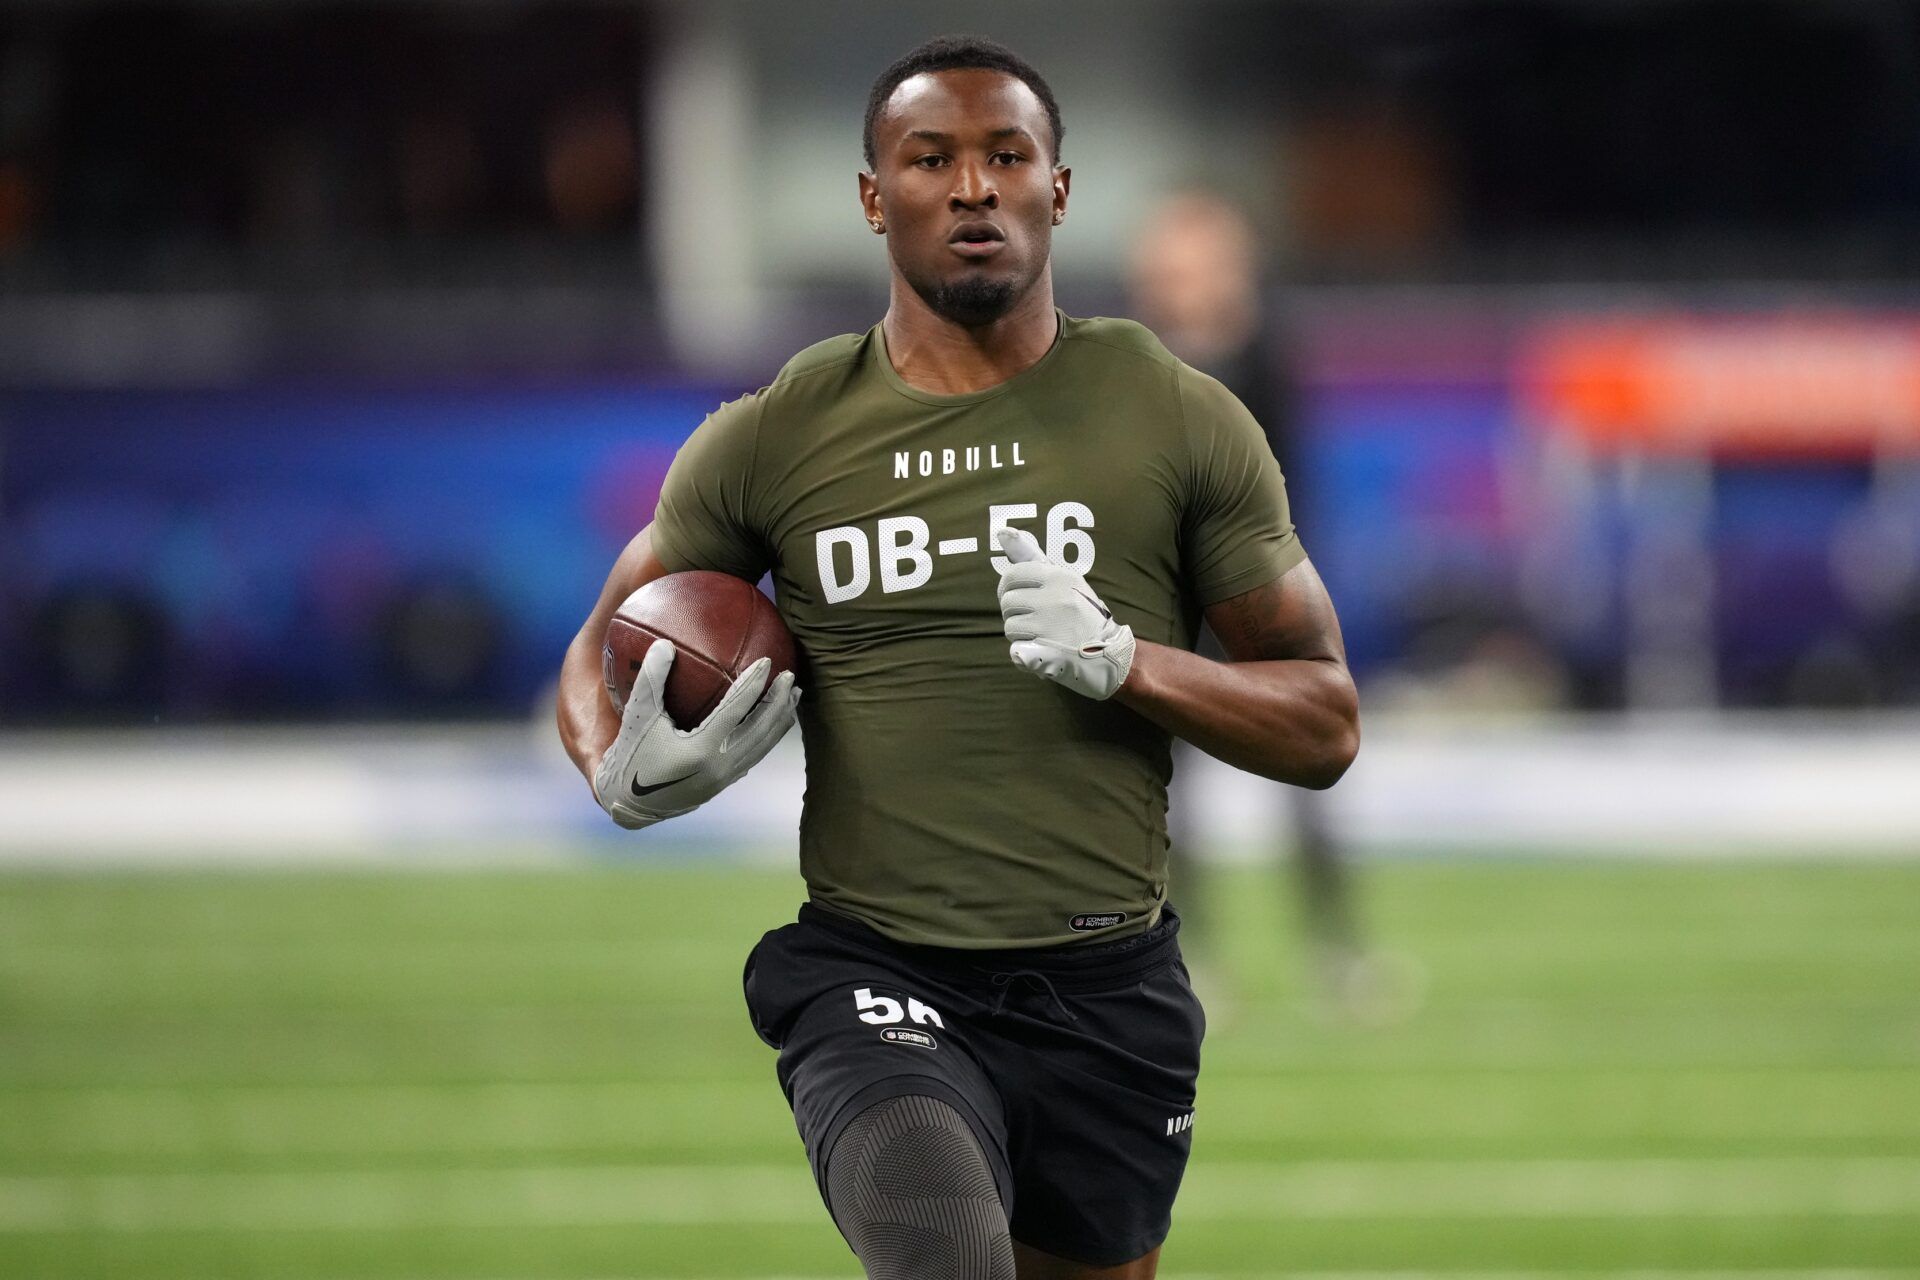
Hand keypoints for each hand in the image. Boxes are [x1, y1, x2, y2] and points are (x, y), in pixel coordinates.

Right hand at [593, 641, 799, 829]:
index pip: (735, 711)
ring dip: (781, 719)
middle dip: (779, 702)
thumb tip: (665, 643)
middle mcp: (719, 767)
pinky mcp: (725, 783)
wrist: (629, 805)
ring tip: (793, 695)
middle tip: (790, 675)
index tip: (768, 661)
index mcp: (700, 750)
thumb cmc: (631, 755)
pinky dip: (769, 735)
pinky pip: (755, 754)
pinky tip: (774, 720)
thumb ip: (651, 679)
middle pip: (761, 730)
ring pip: (763, 745)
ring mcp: (725, 778)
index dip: (754, 684)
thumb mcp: (637, 717)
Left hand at [994, 527, 1135, 699]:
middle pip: (1007, 602)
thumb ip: (1032, 556)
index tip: (1021, 597)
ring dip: (1021, 634)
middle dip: (1016, 612)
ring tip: (1043, 634)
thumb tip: (1004, 531)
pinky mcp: (1049, 654)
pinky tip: (1041, 651)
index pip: (1011, 575)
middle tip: (1036, 619)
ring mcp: (1052, 627)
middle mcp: (1055, 599)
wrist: (1110, 652)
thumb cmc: (1081, 612)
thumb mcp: (1064, 579)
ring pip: (1010, 627)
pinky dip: (1024, 654)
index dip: (1009, 588)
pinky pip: (1016, 650)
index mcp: (1059, 577)